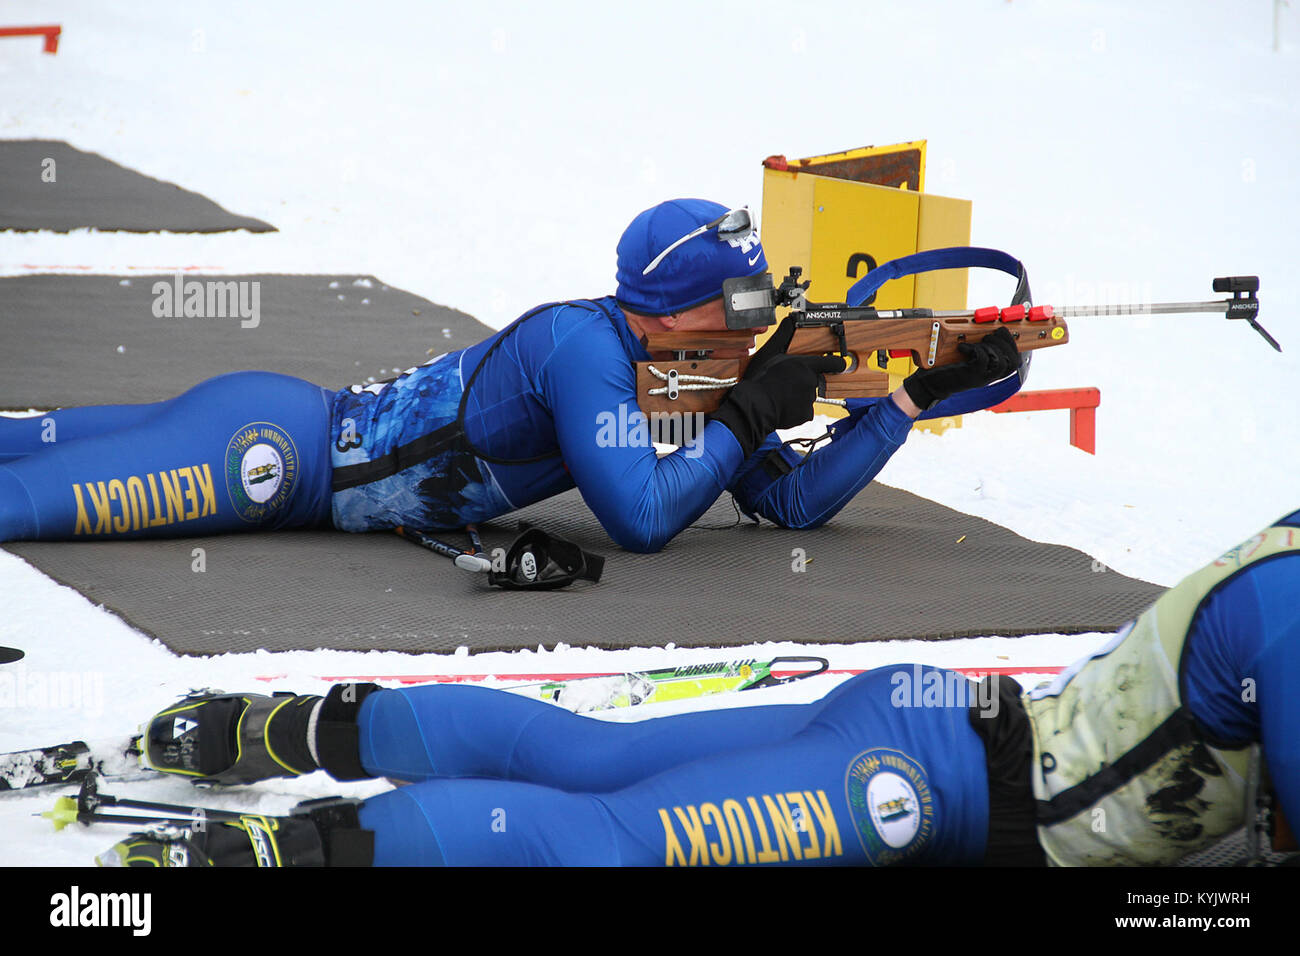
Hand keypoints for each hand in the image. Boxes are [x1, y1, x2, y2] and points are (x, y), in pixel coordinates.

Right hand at [709, 316, 845, 456]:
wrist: (754, 405)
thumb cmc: (759, 380)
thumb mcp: (769, 353)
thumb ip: (783, 336)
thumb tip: (789, 320)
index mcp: (804, 365)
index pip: (832, 363)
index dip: (836, 363)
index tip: (837, 364)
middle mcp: (810, 381)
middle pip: (814, 380)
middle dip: (804, 381)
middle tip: (786, 383)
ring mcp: (809, 399)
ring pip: (808, 396)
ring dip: (798, 395)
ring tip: (781, 394)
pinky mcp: (805, 414)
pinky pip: (804, 411)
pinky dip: (796, 410)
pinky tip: (783, 405)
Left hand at [902, 326, 1020, 411]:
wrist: (930, 385)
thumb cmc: (948, 370)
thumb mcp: (967, 360)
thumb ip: (979, 350)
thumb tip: (987, 329)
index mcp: (990, 372)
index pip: (1014, 361)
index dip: (1012, 344)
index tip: (1003, 330)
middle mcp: (989, 377)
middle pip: (1012, 362)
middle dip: (1006, 343)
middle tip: (990, 335)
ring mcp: (980, 378)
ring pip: (1001, 362)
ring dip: (992, 346)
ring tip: (979, 341)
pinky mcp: (969, 376)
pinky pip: (982, 361)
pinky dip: (975, 349)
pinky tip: (963, 347)